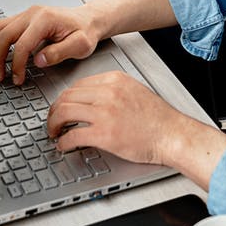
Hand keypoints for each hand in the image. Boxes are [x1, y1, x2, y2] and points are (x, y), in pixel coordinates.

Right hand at [0, 4, 103, 83]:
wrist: (88, 19)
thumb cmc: (85, 31)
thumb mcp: (80, 45)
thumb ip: (59, 53)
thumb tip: (38, 61)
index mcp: (45, 19)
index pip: (22, 44)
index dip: (16, 64)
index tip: (18, 78)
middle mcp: (32, 13)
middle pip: (3, 34)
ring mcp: (26, 14)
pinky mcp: (23, 18)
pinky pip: (2, 27)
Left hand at [47, 72, 194, 165]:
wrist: (172, 134)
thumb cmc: (158, 118)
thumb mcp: (134, 91)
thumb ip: (112, 92)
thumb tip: (89, 100)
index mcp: (114, 80)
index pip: (78, 85)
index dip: (65, 99)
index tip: (62, 108)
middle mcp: (107, 92)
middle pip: (66, 96)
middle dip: (54, 111)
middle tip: (52, 122)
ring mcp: (105, 112)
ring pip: (64, 112)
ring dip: (54, 124)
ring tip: (54, 133)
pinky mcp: (104, 134)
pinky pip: (73, 135)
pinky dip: (63, 142)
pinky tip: (64, 146)